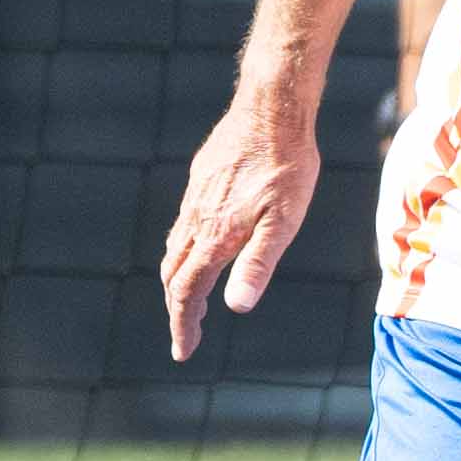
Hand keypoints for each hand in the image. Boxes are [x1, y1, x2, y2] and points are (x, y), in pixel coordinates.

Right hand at [156, 94, 327, 362]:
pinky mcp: (200, 180)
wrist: (271, 109)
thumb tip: (237, 307)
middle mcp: (197, 220)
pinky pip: (183, 223)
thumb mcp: (283, 222)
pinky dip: (184, 248)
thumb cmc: (287, 167)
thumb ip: (258, 264)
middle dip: (177, 308)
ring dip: (178, 279)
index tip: (183, 351)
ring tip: (191, 297)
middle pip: (173, 275)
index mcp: (215, 237)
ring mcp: (195, 198)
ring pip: (174, 248)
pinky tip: (202, 245)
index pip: (187, 292)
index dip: (183, 325)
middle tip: (187, 333)